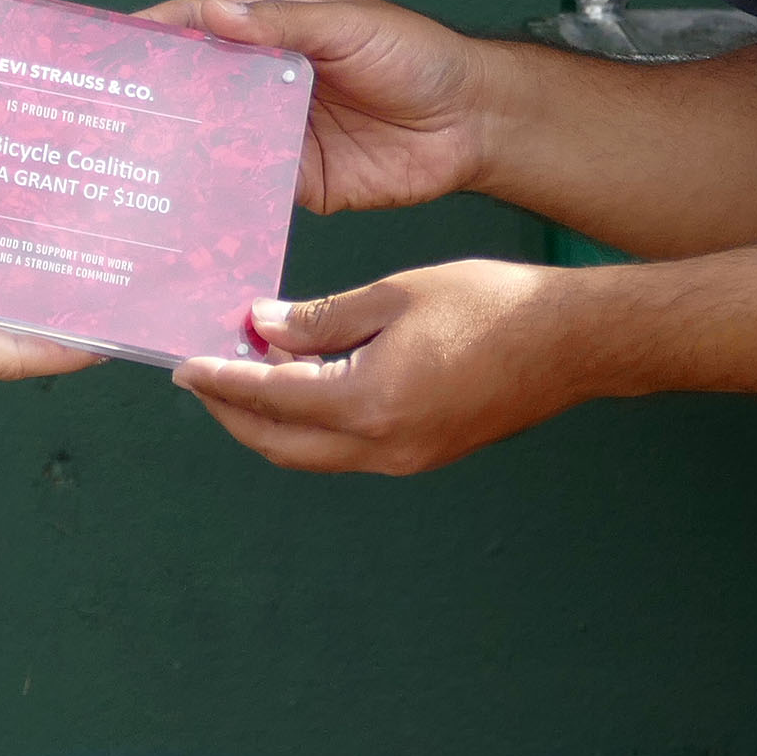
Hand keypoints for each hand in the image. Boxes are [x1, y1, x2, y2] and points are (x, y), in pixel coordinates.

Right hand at [137, 0, 493, 212]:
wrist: (471, 123)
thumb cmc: (417, 55)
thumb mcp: (348, 26)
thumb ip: (283, 24)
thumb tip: (214, 14)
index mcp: (274, 32)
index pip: (202, 27)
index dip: (157, 35)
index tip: (111, 49)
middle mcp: (266, 82)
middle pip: (197, 88)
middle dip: (154, 99)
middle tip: (101, 117)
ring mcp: (279, 133)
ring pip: (215, 141)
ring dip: (179, 151)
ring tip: (126, 166)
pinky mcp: (298, 181)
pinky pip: (249, 188)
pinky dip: (220, 195)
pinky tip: (186, 206)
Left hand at [172, 260, 590, 474]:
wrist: (570, 343)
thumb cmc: (489, 306)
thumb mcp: (395, 295)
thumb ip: (321, 317)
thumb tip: (262, 327)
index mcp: (368, 404)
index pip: (270, 398)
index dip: (221, 381)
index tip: (186, 365)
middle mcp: (381, 447)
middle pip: (280, 445)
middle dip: (234, 413)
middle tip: (205, 376)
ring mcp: (405, 459)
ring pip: (313, 454)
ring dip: (274, 420)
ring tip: (252, 371)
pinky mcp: (424, 455)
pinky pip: (348, 450)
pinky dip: (315, 423)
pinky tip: (309, 381)